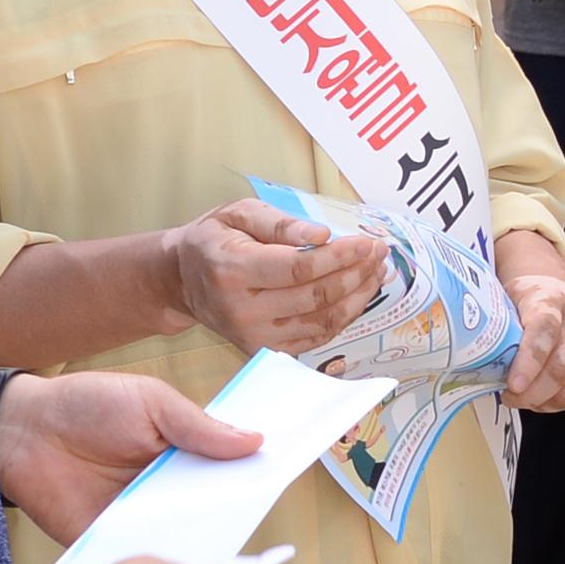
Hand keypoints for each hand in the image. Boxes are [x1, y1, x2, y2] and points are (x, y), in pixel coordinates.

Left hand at [0, 369, 261, 539]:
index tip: (288, 471)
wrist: (22, 431)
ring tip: (226, 546)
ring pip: (184, 537)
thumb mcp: (150, 402)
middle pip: (213, 508)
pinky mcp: (112, 541)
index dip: (257, 471)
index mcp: (185, 453)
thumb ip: (198, 426)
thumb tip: (256, 441)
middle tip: (258, 513)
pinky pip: (143, 557)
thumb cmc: (87, 404)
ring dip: (202, 542)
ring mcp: (142, 518)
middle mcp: (170, 490)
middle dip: (236, 511)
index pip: (230, 468)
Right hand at [162, 197, 389, 355]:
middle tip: (380, 252)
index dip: (340, 257)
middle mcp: (241, 309)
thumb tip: (322, 235)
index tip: (367, 243)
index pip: (299, 268)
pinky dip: (343, 317)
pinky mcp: (265, 350)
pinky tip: (358, 294)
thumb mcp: (239, 213)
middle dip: (356, 273)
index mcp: (232, 270)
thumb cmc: (215, 240)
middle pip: (316, 296)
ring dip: (358, 296)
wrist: (184, 281)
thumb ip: (280, 222)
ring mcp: (253, 336)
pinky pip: (316, 337)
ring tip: (377, 271)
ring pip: (322, 321)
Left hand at [494, 239, 564, 411]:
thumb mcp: (504, 304)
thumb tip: (467, 364)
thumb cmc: (523, 305)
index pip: (544, 330)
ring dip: (547, 402)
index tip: (512, 386)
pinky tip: (548, 397)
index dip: (529, 361)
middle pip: (563, 367)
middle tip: (510, 398)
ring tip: (528, 398)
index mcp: (550, 298)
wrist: (559, 293)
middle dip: (533, 393)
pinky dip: (564, 405)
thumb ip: (494, 331)